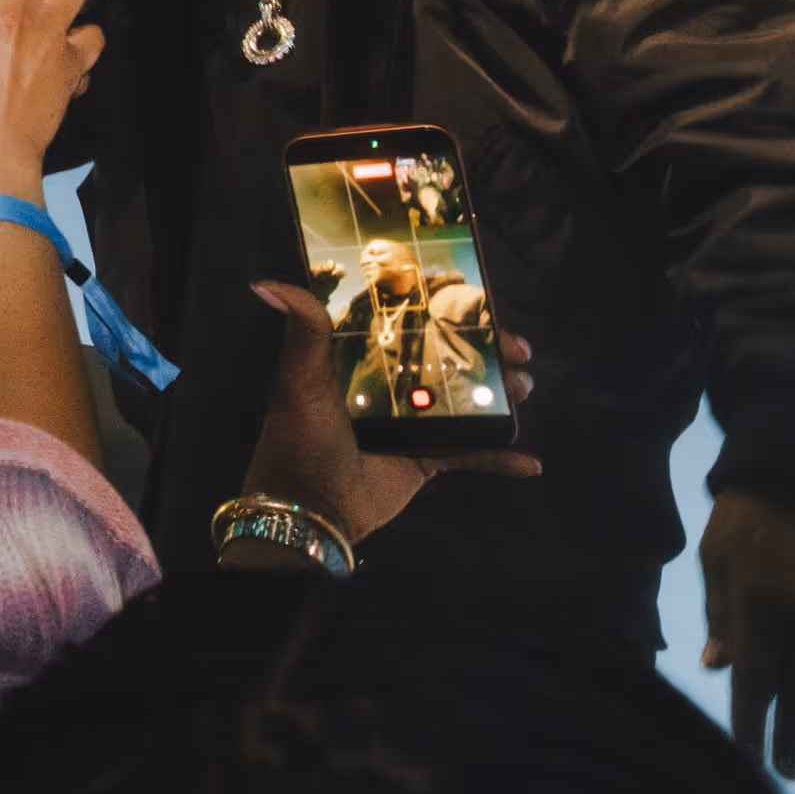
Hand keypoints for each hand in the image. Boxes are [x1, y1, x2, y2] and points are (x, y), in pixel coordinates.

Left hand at [232, 279, 538, 548]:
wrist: (312, 511)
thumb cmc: (302, 441)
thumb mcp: (299, 382)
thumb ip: (300, 332)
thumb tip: (264, 282)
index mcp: (362, 360)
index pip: (413, 324)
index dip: (450, 311)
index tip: (485, 302)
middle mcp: (392, 387)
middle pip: (450, 359)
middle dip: (490, 351)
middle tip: (519, 350)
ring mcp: (413, 425)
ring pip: (468, 401)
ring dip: (502, 394)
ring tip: (525, 387)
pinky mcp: (425, 460)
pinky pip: (469, 456)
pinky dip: (499, 458)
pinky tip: (530, 461)